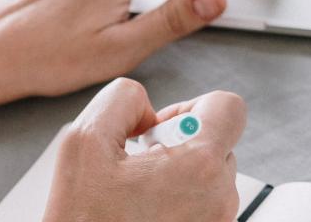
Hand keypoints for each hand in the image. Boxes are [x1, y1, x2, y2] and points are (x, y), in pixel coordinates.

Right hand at [43, 78, 244, 221]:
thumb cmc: (82, 220)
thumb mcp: (83, 140)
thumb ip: (121, 100)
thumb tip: (143, 105)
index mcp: (198, 166)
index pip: (228, 106)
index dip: (189, 106)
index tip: (159, 128)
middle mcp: (220, 199)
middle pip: (216, 142)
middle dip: (176, 144)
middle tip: (136, 167)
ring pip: (209, 176)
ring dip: (175, 175)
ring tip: (134, 194)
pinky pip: (202, 205)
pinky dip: (176, 201)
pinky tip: (141, 212)